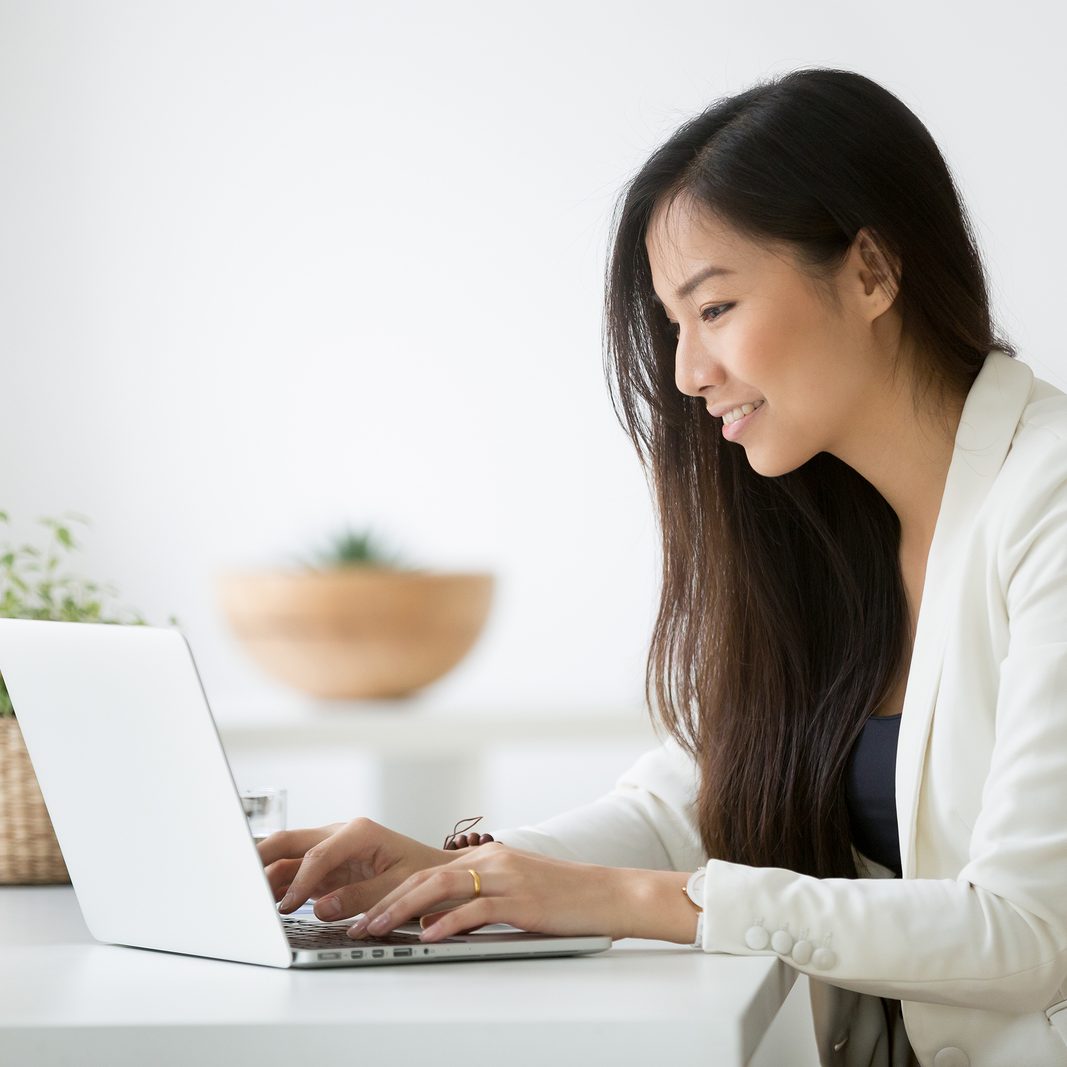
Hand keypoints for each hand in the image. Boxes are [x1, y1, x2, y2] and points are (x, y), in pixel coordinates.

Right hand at [257, 817, 457, 920]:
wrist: (435, 872)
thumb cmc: (422, 873)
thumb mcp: (398, 885)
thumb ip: (360, 897)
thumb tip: (322, 908)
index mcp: (358, 832)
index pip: (317, 855)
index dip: (299, 882)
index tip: (285, 907)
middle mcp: (339, 835)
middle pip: (289, 841)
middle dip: (260, 857)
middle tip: (235, 879)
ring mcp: (329, 850)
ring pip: (286, 857)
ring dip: (263, 874)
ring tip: (242, 897)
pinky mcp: (326, 867)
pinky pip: (294, 872)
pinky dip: (276, 885)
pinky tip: (262, 901)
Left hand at [346, 841, 629, 942]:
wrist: (608, 894)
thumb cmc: (564, 898)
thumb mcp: (515, 891)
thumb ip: (477, 900)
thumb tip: (436, 921)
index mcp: (487, 857)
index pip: (425, 873)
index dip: (389, 892)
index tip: (363, 913)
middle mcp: (491, 860)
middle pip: (424, 877)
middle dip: (383, 901)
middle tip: (356, 924)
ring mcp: (506, 877)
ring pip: (440, 888)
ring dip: (402, 909)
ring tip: (377, 928)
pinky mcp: (521, 900)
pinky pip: (475, 909)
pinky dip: (446, 923)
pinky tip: (427, 936)